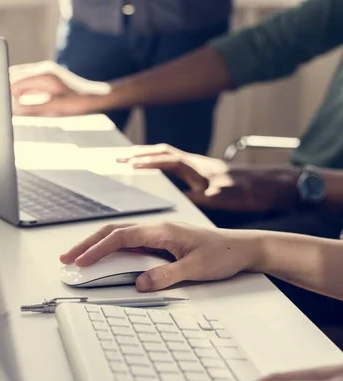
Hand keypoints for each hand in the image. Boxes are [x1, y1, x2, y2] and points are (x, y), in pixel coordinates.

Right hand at [9, 61, 110, 115]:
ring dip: (10, 86)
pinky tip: (16, 98)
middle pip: (14, 74)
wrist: (95, 97)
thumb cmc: (77, 104)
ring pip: (19, 75)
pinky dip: (19, 87)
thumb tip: (12, 110)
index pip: (15, 81)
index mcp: (44, 75)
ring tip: (3, 101)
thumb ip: (32, 109)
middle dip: (4, 87)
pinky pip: (26, 78)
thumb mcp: (54, 109)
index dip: (4, 93)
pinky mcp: (46, 75)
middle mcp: (43, 69)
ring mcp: (44, 70)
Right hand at [60, 222, 260, 291]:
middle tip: (67, 257)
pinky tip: (105, 257)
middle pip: (113, 231)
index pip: (122, 237)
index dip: (98, 249)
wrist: (243, 247)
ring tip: (79, 257)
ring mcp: (157, 234)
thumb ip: (166, 276)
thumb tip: (140, 284)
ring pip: (119, 235)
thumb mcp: (195, 269)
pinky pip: (130, 242)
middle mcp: (156, 229)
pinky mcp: (160, 241)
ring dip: (97, 245)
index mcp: (162, 231)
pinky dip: (112, 248)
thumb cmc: (223, 254)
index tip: (82, 261)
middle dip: (88, 244)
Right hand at [117, 144, 299, 212]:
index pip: (166, 161)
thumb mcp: (221, 201)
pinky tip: (156, 168)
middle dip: (138, 153)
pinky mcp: (201, 172)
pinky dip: (158, 161)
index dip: (146, 162)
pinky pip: (173, 162)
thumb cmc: (249, 193)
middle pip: (161, 152)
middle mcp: (195, 164)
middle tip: (119, 157)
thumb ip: (197, 200)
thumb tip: (169, 220)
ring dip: (147, 155)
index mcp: (197, 169)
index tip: (127, 164)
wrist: (270, 188)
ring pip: (167, 155)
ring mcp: (198, 167)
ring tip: (129, 159)